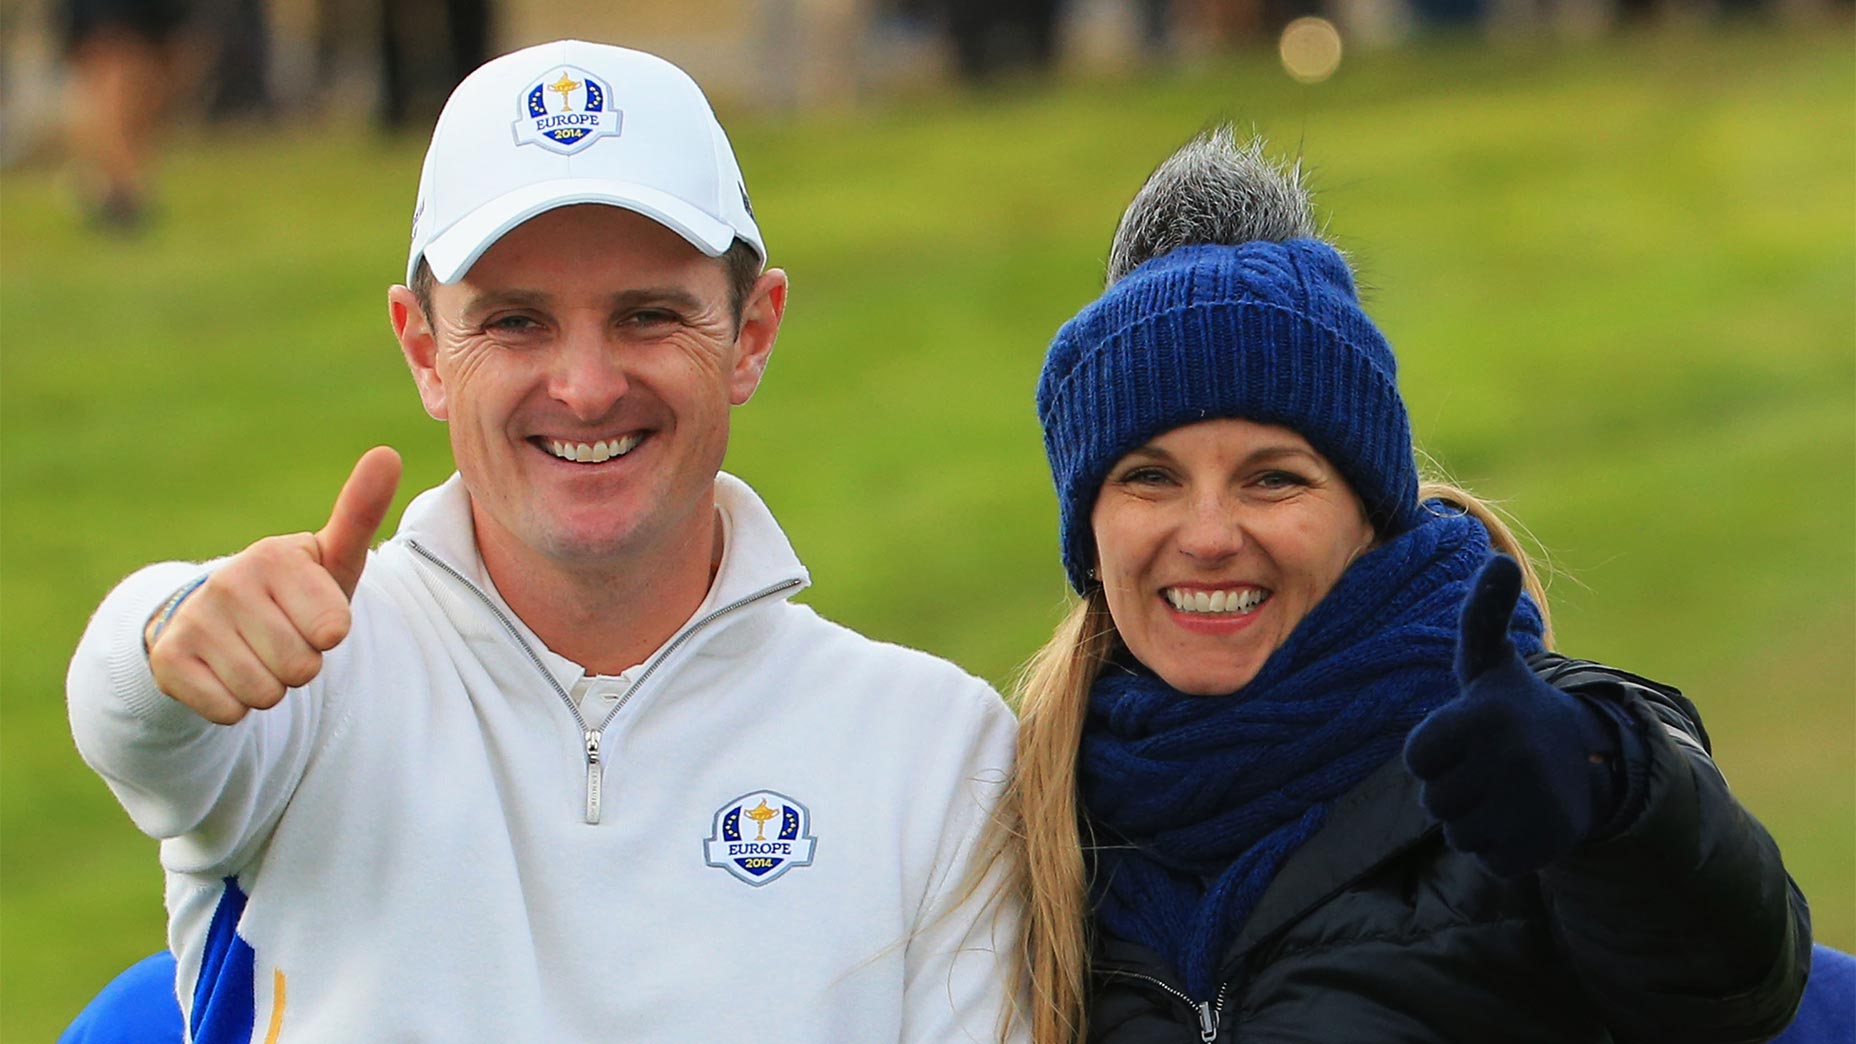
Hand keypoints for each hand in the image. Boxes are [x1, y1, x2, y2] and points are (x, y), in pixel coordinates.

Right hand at [145, 447, 401, 723]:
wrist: (213, 621)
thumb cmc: (293, 593)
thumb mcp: (332, 558)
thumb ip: (360, 512)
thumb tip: (387, 452)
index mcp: (275, 556)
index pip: (333, 631)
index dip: (329, 635)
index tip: (310, 615)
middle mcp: (228, 582)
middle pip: (301, 667)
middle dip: (300, 665)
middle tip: (281, 639)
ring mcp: (194, 620)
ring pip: (265, 694)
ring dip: (268, 687)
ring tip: (255, 655)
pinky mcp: (168, 660)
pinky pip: (228, 711)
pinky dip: (233, 705)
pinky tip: (224, 674)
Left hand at [1403, 555, 1620, 876]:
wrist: (1585, 761)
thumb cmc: (1511, 709)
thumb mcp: (1488, 662)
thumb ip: (1478, 616)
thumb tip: (1497, 562)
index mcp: (1486, 715)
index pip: (1416, 758)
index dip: (1433, 752)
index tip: (1464, 737)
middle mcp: (1512, 759)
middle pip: (1433, 799)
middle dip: (1453, 787)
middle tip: (1489, 767)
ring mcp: (1532, 804)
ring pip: (1458, 832)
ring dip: (1474, 818)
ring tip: (1505, 791)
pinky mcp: (1547, 845)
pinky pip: (1487, 859)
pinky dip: (1499, 847)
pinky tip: (1523, 819)